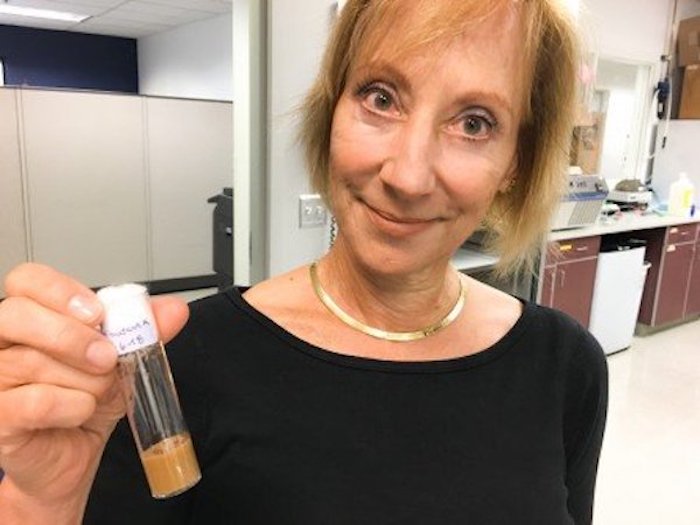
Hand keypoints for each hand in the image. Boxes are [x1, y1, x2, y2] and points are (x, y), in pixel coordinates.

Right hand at [0, 263, 188, 521]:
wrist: (73, 454)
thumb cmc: (84, 399)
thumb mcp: (122, 360)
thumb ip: (146, 331)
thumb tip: (175, 309)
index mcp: (29, 317)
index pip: (27, 280)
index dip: (61, 291)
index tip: (98, 314)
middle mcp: (1, 342)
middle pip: (17, 314)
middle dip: (72, 336)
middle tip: (107, 357)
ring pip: (33, 362)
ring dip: (84, 380)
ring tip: (97, 393)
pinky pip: (34, 402)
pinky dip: (71, 406)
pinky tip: (80, 411)